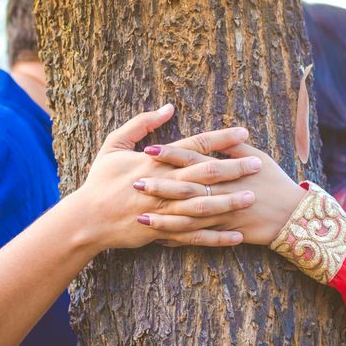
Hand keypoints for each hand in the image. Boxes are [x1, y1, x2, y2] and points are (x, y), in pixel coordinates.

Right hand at [71, 104, 264, 250]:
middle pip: (206, 174)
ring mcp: (165, 211)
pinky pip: (195, 236)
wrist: (87, 219)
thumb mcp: (114, 144)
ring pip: (204, 206)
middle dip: (235, 168)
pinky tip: (237, 236)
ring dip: (230, 201)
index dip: (221, 139)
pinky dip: (217, 237)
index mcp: (154, 162)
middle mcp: (163, 185)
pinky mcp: (163, 233)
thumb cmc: (100, 181)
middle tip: (258, 164)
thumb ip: (141, 124)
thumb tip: (168, 107)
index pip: (195, 146)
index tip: (243, 133)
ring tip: (253, 196)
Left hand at [139, 140, 306, 245]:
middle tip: (133, 183)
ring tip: (139, 217)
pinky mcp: (224, 233)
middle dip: (158, 186)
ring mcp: (222, 215)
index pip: (193, 158)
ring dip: (163, 218)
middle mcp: (221, 192)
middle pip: (185, 188)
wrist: (293, 215)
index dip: (170, 154)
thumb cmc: (275, 181)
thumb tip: (216, 133)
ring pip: (186, 217)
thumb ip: (233, 146)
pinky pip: (197, 237)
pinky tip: (158, 239)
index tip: (149, 150)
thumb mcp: (258, 157)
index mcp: (226, 170)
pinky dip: (178, 238)